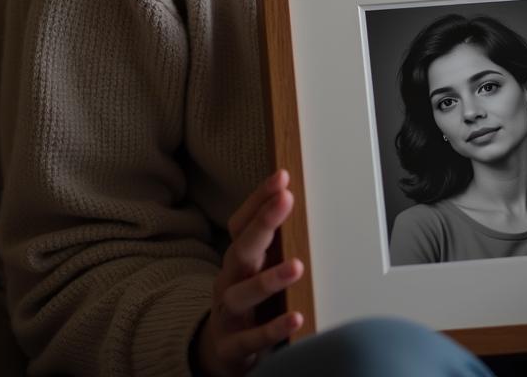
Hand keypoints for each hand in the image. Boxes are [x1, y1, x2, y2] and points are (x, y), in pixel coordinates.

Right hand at [194, 170, 304, 375]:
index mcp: (237, 257)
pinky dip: (273, 328)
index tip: (282, 176)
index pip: (242, 222)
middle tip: (286, 200)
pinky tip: (296, 317)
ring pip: (242, 293)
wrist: (222, 350)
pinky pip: (251, 338)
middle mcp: (229, 280)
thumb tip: (305, 202)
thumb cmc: (251, 298)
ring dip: (269, 279)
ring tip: (297, 266)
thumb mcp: (259, 266)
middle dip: (263, 223)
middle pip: (241, 248)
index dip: (259, 198)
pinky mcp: (232, 346)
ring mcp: (228, 314)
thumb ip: (277, 241)